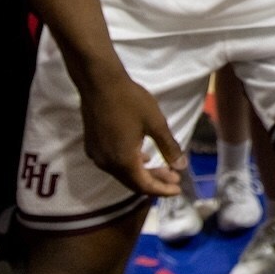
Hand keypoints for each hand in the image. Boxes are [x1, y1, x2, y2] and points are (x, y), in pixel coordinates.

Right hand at [81, 72, 184, 197]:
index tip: (178, 190)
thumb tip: (181, 167)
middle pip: (133, 182)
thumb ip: (169, 147)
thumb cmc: (131, 101)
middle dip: (155, 183)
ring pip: (123, 173)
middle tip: (175, 179)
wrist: (99, 83)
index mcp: (123, 161)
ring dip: (143, 173)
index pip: (144, 186)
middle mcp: (107, 163)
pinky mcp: (92, 146)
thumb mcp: (156, 123)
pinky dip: (130, 165)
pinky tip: (141, 157)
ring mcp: (97, 155)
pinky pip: (113, 164)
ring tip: (164, 169)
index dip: (162, 190)